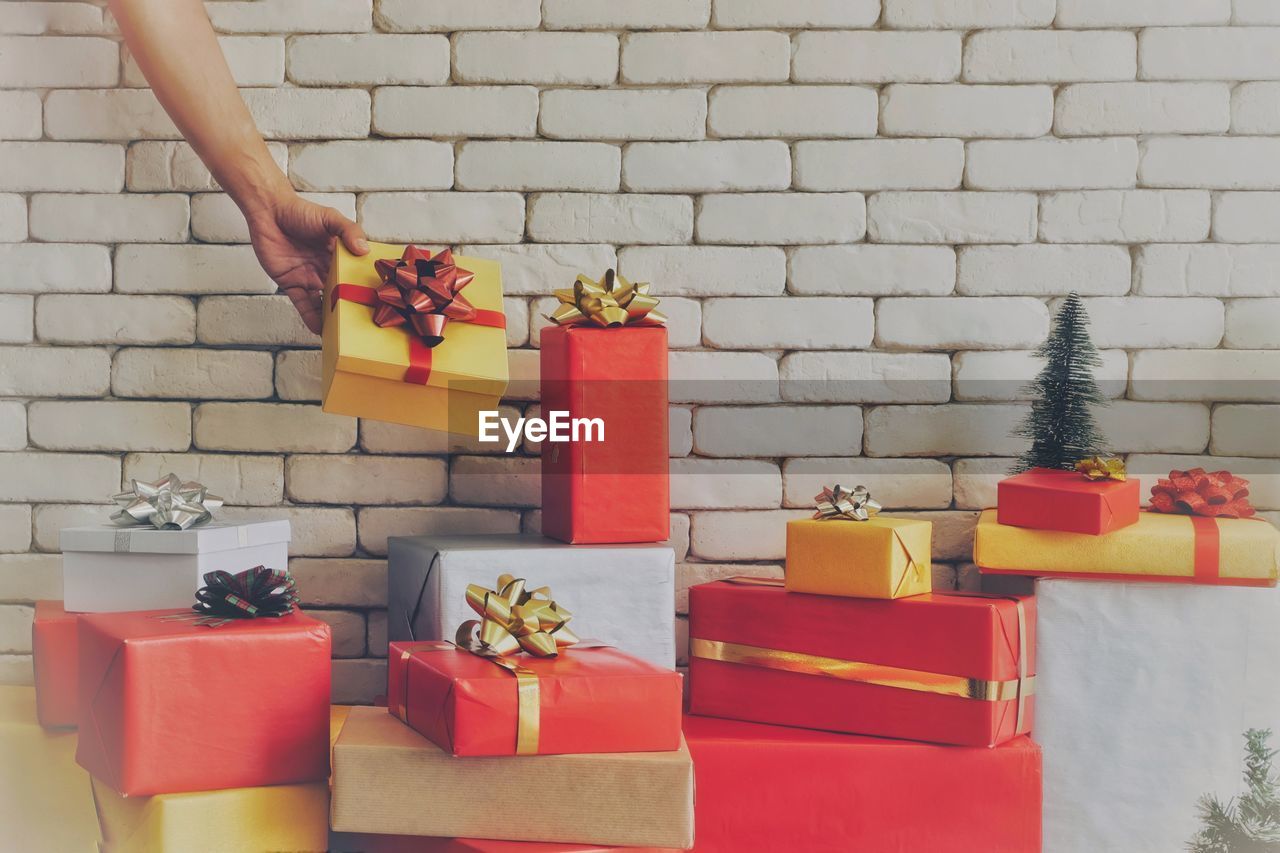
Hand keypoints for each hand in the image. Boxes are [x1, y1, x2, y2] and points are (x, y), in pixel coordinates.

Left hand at [242, 191, 368, 332]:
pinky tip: (319, 331)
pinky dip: (310, 318)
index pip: (355, 275)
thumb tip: (364, 250)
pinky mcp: (291, 284)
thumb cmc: (300, 212)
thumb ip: (349, 231)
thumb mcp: (330, 218)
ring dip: (332, 317)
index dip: (365, 287)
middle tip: (365, 324)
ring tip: (344, 333)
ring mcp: (309, 278)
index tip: (378, 301)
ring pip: (324, 303)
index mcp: (340, 255)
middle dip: (351, 307)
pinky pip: (303, 305)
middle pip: (341, 292)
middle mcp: (326, 269)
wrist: (268, 212)